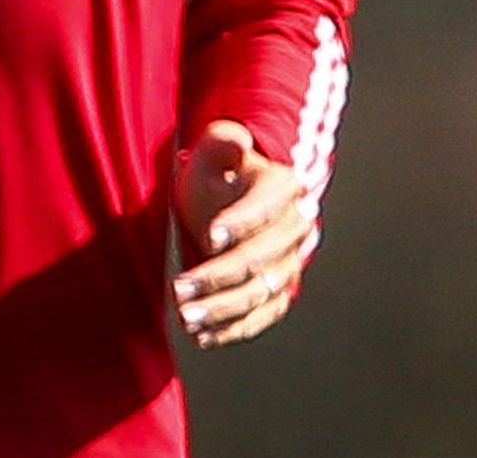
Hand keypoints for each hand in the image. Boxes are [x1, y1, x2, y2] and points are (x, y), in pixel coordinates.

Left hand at [172, 119, 311, 347]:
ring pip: (260, 293)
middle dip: (220, 275)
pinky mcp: (279, 292)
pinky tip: (203, 337)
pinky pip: (261, 316)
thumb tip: (237, 140)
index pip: (268, 206)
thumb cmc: (219, 170)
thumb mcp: (216, 148)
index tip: (211, 234)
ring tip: (186, 316)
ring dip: (223, 309)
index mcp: (284, 188)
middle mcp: (295, 228)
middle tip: (181, 287)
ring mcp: (290, 264)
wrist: (227, 198)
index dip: (243, 221)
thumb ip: (224, 141)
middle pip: (262, 259)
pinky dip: (233, 329)